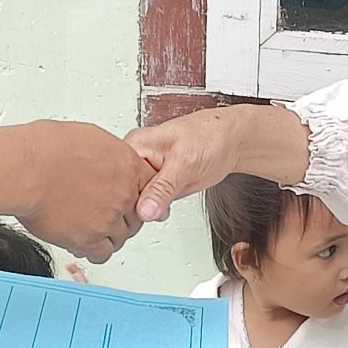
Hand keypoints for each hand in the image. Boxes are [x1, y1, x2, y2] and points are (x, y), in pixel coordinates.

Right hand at [19, 121, 152, 262]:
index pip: (150, 187)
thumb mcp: (89, 137)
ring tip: (89, 228)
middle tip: (106, 215)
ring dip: (106, 235)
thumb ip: (108, 155)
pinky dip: (93, 250)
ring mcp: (108, 219)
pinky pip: (101, 254)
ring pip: (120, 238)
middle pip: (136, 217)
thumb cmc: (46, 149)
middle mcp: (123, 194)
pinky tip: (81, 242)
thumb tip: (106, 160)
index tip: (133, 202)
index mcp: (127, 166)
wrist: (27, 169)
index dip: (139, 196)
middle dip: (123, 218)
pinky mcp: (89, 239)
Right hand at [126, 104, 307, 223]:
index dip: (122, 197)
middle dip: (134, 206)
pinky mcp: (158, 185)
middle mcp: (136, 159)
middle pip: (122, 192)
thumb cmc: (209, 137)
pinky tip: (164, 208)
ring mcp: (147, 173)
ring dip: (145, 210)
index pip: (116, 178)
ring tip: (163, 203)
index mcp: (134, 145)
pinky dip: (154, 210)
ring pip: (134, 201)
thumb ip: (163, 188)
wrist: (230, 141)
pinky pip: (148, 204)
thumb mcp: (185, 162)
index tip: (134, 211)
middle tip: (153, 208)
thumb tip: (144, 209)